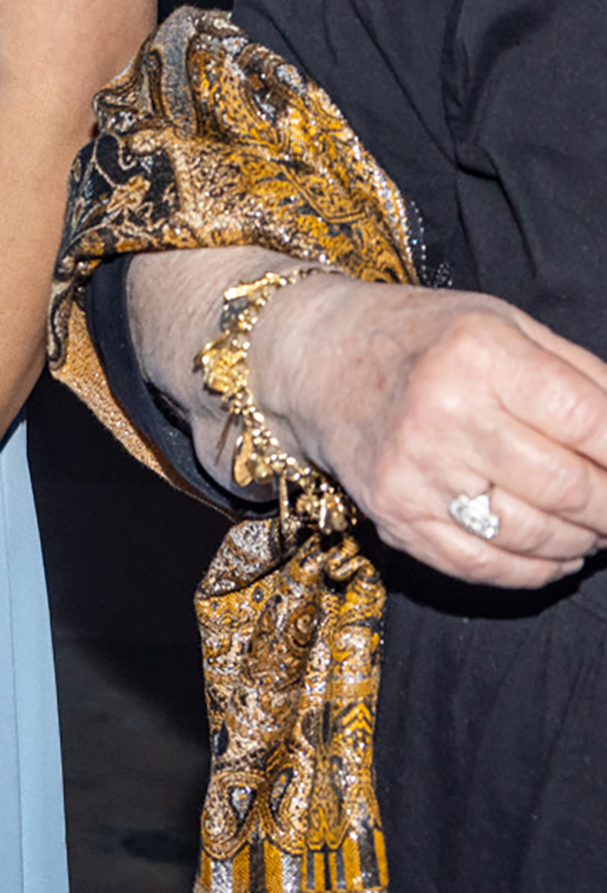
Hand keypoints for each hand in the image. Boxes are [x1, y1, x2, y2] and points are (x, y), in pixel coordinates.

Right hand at [255, 275, 606, 588]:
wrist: (314, 356)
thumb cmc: (420, 336)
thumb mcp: (503, 323)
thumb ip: (582, 377)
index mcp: (479, 353)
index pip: (593, 425)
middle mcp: (443, 412)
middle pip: (571, 488)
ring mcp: (415, 470)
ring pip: (535, 534)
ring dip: (582, 541)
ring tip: (590, 525)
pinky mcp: (394, 513)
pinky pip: (486, 566)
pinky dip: (536, 570)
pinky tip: (553, 552)